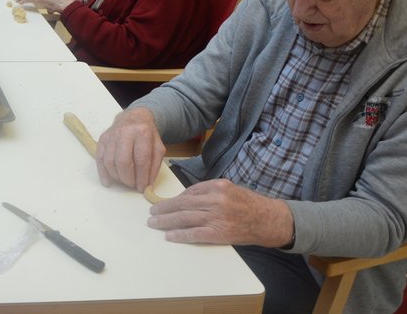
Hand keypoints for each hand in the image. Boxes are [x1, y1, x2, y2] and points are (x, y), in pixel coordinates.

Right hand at [95, 107, 165, 191]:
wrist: (134, 118)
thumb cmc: (147, 135)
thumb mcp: (158, 147)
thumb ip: (154, 166)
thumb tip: (147, 186)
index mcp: (142, 133)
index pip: (141, 159)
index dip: (141, 177)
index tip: (142, 188)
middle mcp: (125, 132)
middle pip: (123, 161)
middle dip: (127, 178)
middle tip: (132, 185)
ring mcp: (111, 136)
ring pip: (110, 161)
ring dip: (116, 176)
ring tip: (124, 182)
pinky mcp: (102, 139)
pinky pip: (99, 158)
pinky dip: (103, 172)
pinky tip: (108, 182)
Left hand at [147, 179, 294, 246]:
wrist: (269, 220)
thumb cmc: (249, 204)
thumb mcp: (230, 189)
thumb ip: (209, 192)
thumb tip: (185, 199)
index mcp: (218, 186)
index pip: (189, 192)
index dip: (174, 199)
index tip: (163, 203)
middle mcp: (216, 200)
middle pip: (182, 204)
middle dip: (164, 208)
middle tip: (152, 212)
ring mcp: (217, 217)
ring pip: (185, 218)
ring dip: (166, 221)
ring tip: (154, 223)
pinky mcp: (219, 233)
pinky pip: (194, 234)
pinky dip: (180, 235)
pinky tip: (169, 235)